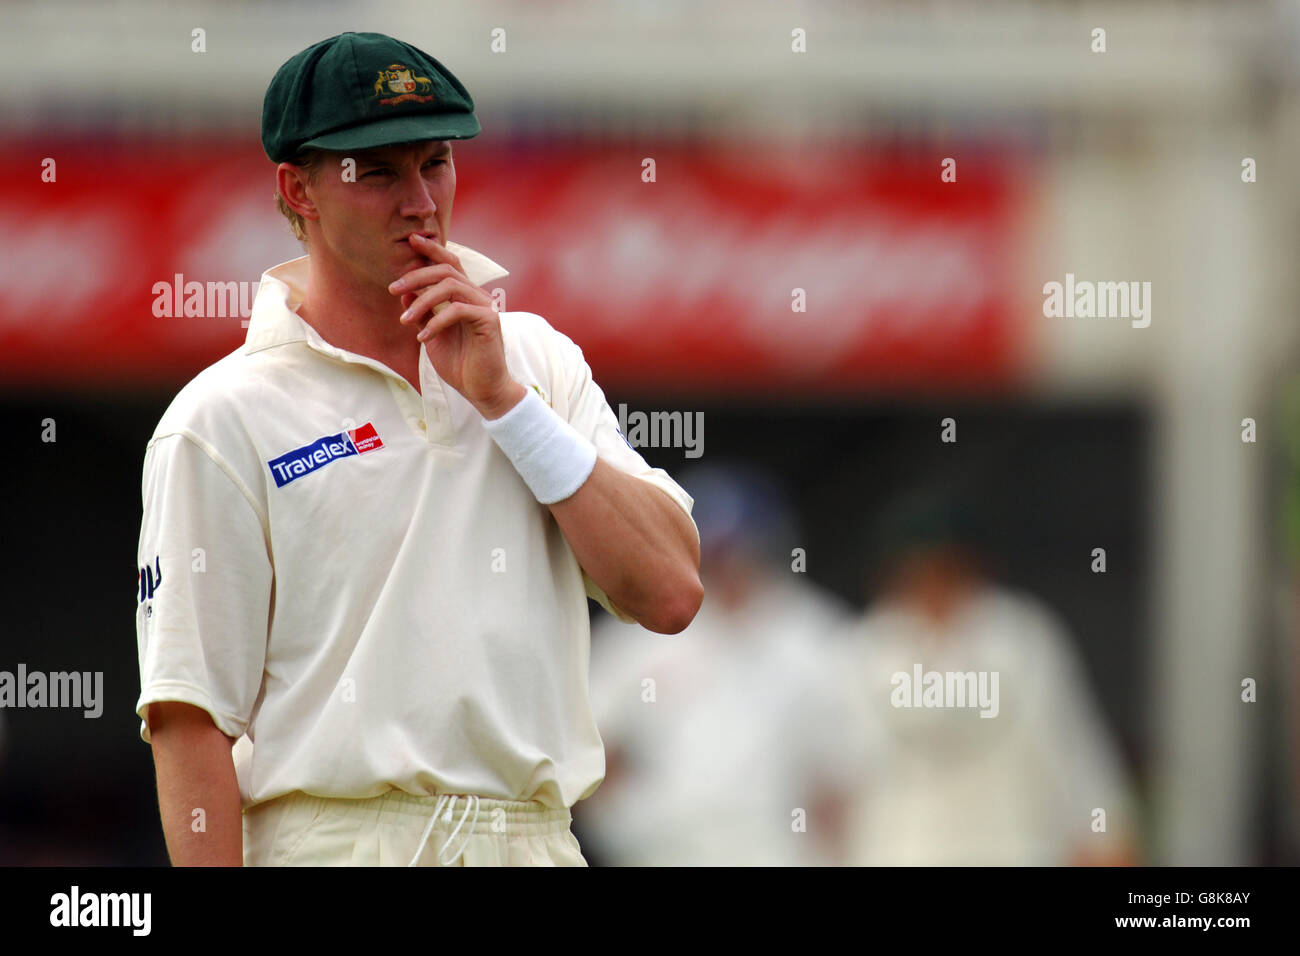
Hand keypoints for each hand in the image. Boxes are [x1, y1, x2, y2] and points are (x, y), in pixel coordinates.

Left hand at [389, 234, 524, 417]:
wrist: (482, 390)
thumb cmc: (460, 364)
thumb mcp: (432, 335)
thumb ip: (422, 312)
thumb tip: (404, 292)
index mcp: (465, 296)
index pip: (450, 263)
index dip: (432, 249)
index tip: (411, 240)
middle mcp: (477, 296)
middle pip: (446, 269)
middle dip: (416, 275)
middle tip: (392, 288)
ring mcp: (485, 306)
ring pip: (450, 286)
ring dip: (421, 301)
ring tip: (404, 320)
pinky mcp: (489, 321)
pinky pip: (457, 310)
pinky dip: (435, 322)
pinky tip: (422, 337)